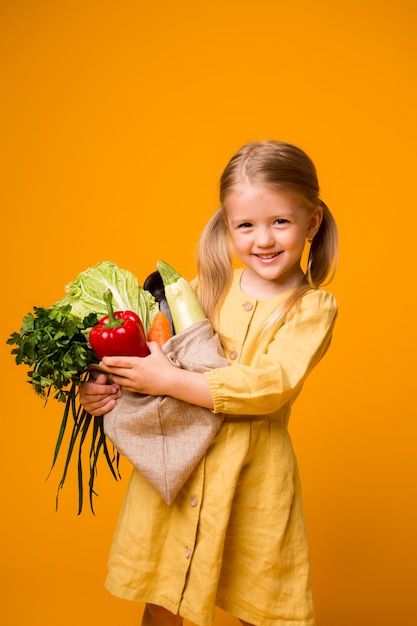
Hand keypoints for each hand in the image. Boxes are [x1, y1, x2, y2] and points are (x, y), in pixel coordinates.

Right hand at [79, 373, 121, 415]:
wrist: (96, 394)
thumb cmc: (98, 386)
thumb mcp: (99, 381)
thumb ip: (101, 380)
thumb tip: (102, 377)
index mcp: (83, 389)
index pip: (94, 389)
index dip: (105, 389)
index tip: (114, 388)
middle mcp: (82, 399)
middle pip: (98, 397)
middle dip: (109, 394)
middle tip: (118, 391)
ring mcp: (86, 407)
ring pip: (100, 404)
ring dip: (110, 399)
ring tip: (117, 395)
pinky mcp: (91, 413)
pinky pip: (100, 411)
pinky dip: (108, 407)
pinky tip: (114, 402)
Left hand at [98, 342, 213, 408]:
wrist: (172, 382)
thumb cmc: (166, 367)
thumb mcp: (158, 352)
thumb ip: (151, 344)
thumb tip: (145, 341)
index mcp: (137, 363)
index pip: (118, 361)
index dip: (108, 360)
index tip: (103, 358)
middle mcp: (134, 374)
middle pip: (114, 371)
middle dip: (106, 367)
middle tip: (101, 364)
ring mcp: (135, 383)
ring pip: (118, 380)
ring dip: (112, 375)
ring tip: (109, 371)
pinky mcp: (137, 390)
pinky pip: (124, 387)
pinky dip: (120, 383)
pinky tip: (119, 379)